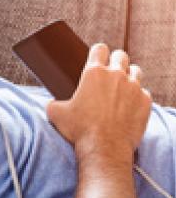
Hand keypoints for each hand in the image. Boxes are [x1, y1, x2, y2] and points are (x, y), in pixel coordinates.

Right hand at [46, 43, 151, 160]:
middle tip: (108, 72)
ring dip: (129, 75)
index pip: (99, 48)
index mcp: (94, 73)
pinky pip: (144, 92)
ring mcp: (134, 87)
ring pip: (135, 70)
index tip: (95, 58)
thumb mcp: (56, 113)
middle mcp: (116, 75)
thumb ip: (54, 103)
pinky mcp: (145, 102)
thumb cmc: (79, 129)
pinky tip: (129, 105)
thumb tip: (52, 104)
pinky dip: (137, 96)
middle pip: (120, 55)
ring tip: (121, 87)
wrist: (104, 148)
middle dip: (115, 60)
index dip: (97, 52)